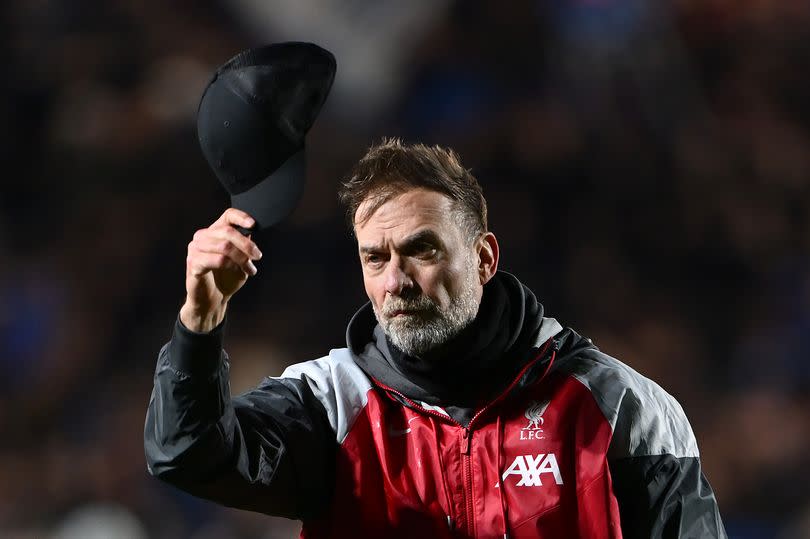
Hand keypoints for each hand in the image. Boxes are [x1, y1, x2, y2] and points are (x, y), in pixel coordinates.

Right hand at [180, 208, 262, 331]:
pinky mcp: (194, 263)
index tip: (253, 225)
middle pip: (227, 231)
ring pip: (224, 247)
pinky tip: (238, 273)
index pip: (227, 215)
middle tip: (257, 256)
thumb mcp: (240, 260)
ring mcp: (195, 249)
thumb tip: (253, 234)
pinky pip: (218, 260)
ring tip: (250, 269)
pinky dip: (233, 267)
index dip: (241, 217)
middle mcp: (202, 237)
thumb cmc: (225, 278)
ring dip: (242, 259)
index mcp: (214, 232)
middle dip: (246, 244)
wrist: (212, 300)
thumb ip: (244, 246)